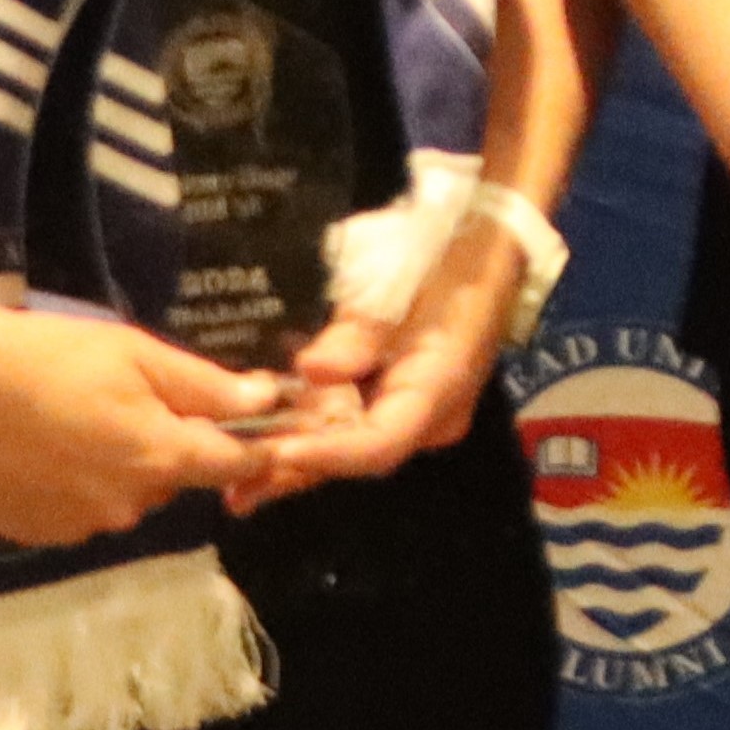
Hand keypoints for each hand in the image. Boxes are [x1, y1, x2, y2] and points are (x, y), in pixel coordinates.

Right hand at [0, 299, 279, 550]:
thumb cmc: (51, 356)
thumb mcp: (137, 355)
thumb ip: (206, 386)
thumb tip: (269, 400)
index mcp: (160, 458)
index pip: (232, 466)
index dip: (252, 448)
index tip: (263, 436)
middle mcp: (127, 506)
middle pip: (170, 480)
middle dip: (162, 448)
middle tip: (125, 404)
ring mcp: (79, 526)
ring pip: (122, 498)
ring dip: (116, 470)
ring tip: (74, 424)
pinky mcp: (36, 534)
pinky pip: (76, 512)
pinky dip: (72, 488)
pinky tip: (42, 451)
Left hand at [226, 219, 532, 514]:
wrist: (490, 238)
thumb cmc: (445, 257)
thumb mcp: (400, 287)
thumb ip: (356, 335)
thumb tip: (311, 371)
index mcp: (438, 389)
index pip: (379, 443)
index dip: (326, 456)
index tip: (275, 455)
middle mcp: (431, 417)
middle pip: (360, 454)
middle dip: (299, 470)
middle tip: (239, 491)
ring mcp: (419, 411)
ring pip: (354, 443)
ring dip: (300, 457)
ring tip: (241, 480)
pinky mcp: (404, 397)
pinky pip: (357, 423)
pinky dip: (316, 430)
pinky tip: (272, 438)